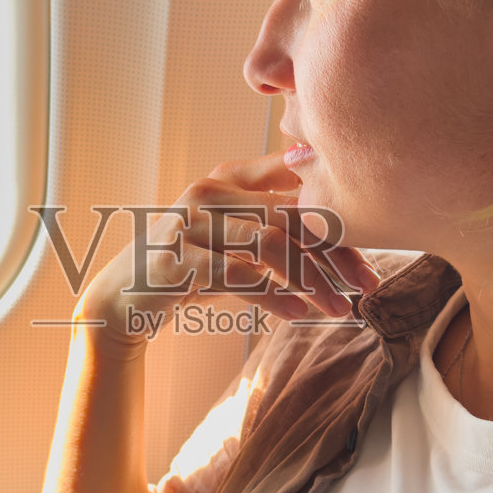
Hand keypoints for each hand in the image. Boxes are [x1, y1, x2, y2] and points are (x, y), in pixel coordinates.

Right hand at [79, 150, 380, 348]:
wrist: (121, 299)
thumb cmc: (188, 270)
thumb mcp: (235, 242)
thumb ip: (277, 226)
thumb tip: (347, 236)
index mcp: (229, 179)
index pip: (297, 189)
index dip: (339, 222)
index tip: (372, 259)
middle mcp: (209, 192)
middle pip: (288, 214)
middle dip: (333, 254)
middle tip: (367, 286)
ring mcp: (189, 223)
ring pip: (266, 243)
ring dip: (309, 279)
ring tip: (337, 308)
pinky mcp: (174, 257)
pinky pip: (234, 273)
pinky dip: (270, 295)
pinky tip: (296, 314)